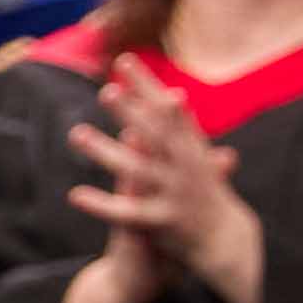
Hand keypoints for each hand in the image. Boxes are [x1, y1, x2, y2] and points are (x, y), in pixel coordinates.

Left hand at [71, 64, 262, 302]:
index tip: (125, 60)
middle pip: (155, 136)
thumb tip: (172, 94)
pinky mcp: (161, 223)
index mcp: (192, 150)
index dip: (148, 85)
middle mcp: (184, 169)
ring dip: (106, 152)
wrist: (227, 242)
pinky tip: (75, 194)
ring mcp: (174, 195)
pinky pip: (127, 214)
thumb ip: (182, 129)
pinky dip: (102, 204)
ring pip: (137, 172)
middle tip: (106, 90)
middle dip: (132, 113)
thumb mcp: (199, 158)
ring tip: (76, 133)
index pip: (169, 112)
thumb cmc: (206, 193)